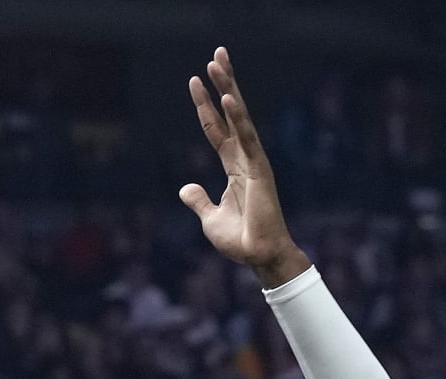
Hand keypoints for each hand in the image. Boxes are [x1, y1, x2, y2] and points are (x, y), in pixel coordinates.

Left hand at [178, 47, 308, 287]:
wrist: (259, 256)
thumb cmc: (240, 240)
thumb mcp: (209, 218)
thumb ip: (199, 200)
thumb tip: (185, 187)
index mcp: (234, 168)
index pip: (216, 130)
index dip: (205, 106)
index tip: (194, 80)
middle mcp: (245, 159)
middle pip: (230, 114)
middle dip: (223, 83)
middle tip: (216, 54)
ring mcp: (254, 162)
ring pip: (239, 118)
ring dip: (227, 89)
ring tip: (217, 62)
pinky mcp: (260, 170)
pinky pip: (247, 139)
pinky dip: (238, 118)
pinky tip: (228, 98)